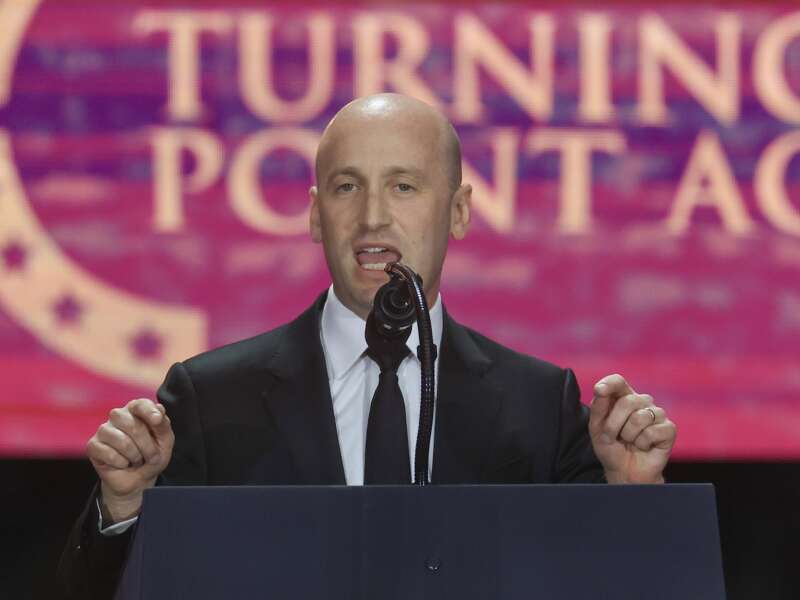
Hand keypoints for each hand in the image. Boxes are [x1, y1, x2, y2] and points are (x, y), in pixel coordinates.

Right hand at [86, 398, 174, 522]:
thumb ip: (163, 424)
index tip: (157, 420)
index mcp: (136, 410)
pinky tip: (123, 463)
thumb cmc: (152, 455)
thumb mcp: (165, 441)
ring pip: (121, 441)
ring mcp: (104, 430)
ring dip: (135, 456)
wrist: (138, 479)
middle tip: (152, 456)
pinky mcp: (93, 445)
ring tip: (137, 459)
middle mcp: (118, 416)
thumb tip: (159, 408)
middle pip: (133, 425)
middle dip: (147, 445)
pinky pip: (109, 454)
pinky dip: (122, 463)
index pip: (140, 404)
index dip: (149, 412)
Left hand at [588, 374, 675, 483]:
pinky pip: (652, 432)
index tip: (599, 390)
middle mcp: (642, 401)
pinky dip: (642, 443)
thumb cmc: (611, 447)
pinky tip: (643, 446)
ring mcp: (657, 414)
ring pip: (640, 417)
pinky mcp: (669, 429)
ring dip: (628, 435)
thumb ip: (598, 408)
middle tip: (611, 437)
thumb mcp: (597, 428)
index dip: (610, 383)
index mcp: (623, 397)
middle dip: (613, 424)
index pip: (618, 381)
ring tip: (629, 442)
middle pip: (627, 401)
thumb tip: (600, 389)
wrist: (625, 471)